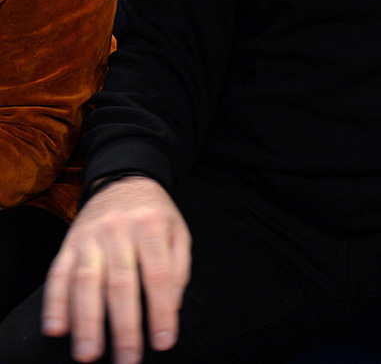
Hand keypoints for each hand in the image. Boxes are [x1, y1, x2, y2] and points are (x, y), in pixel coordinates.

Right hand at [42, 177, 190, 363]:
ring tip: (89, 354)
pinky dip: (55, 303)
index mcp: (152, 225)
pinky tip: (57, 329)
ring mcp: (89, 237)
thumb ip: (178, 268)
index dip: (161, 311)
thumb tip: (171, 308)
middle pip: (121, 282)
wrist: (123, 181)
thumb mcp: (178, 231)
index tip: (163, 342)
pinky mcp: (68, 244)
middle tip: (127, 359)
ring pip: (86, 281)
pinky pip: (58, 274)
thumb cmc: (155, 215)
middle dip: (124, 326)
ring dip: (86, 321)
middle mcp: (119, 230)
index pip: (158, 274)